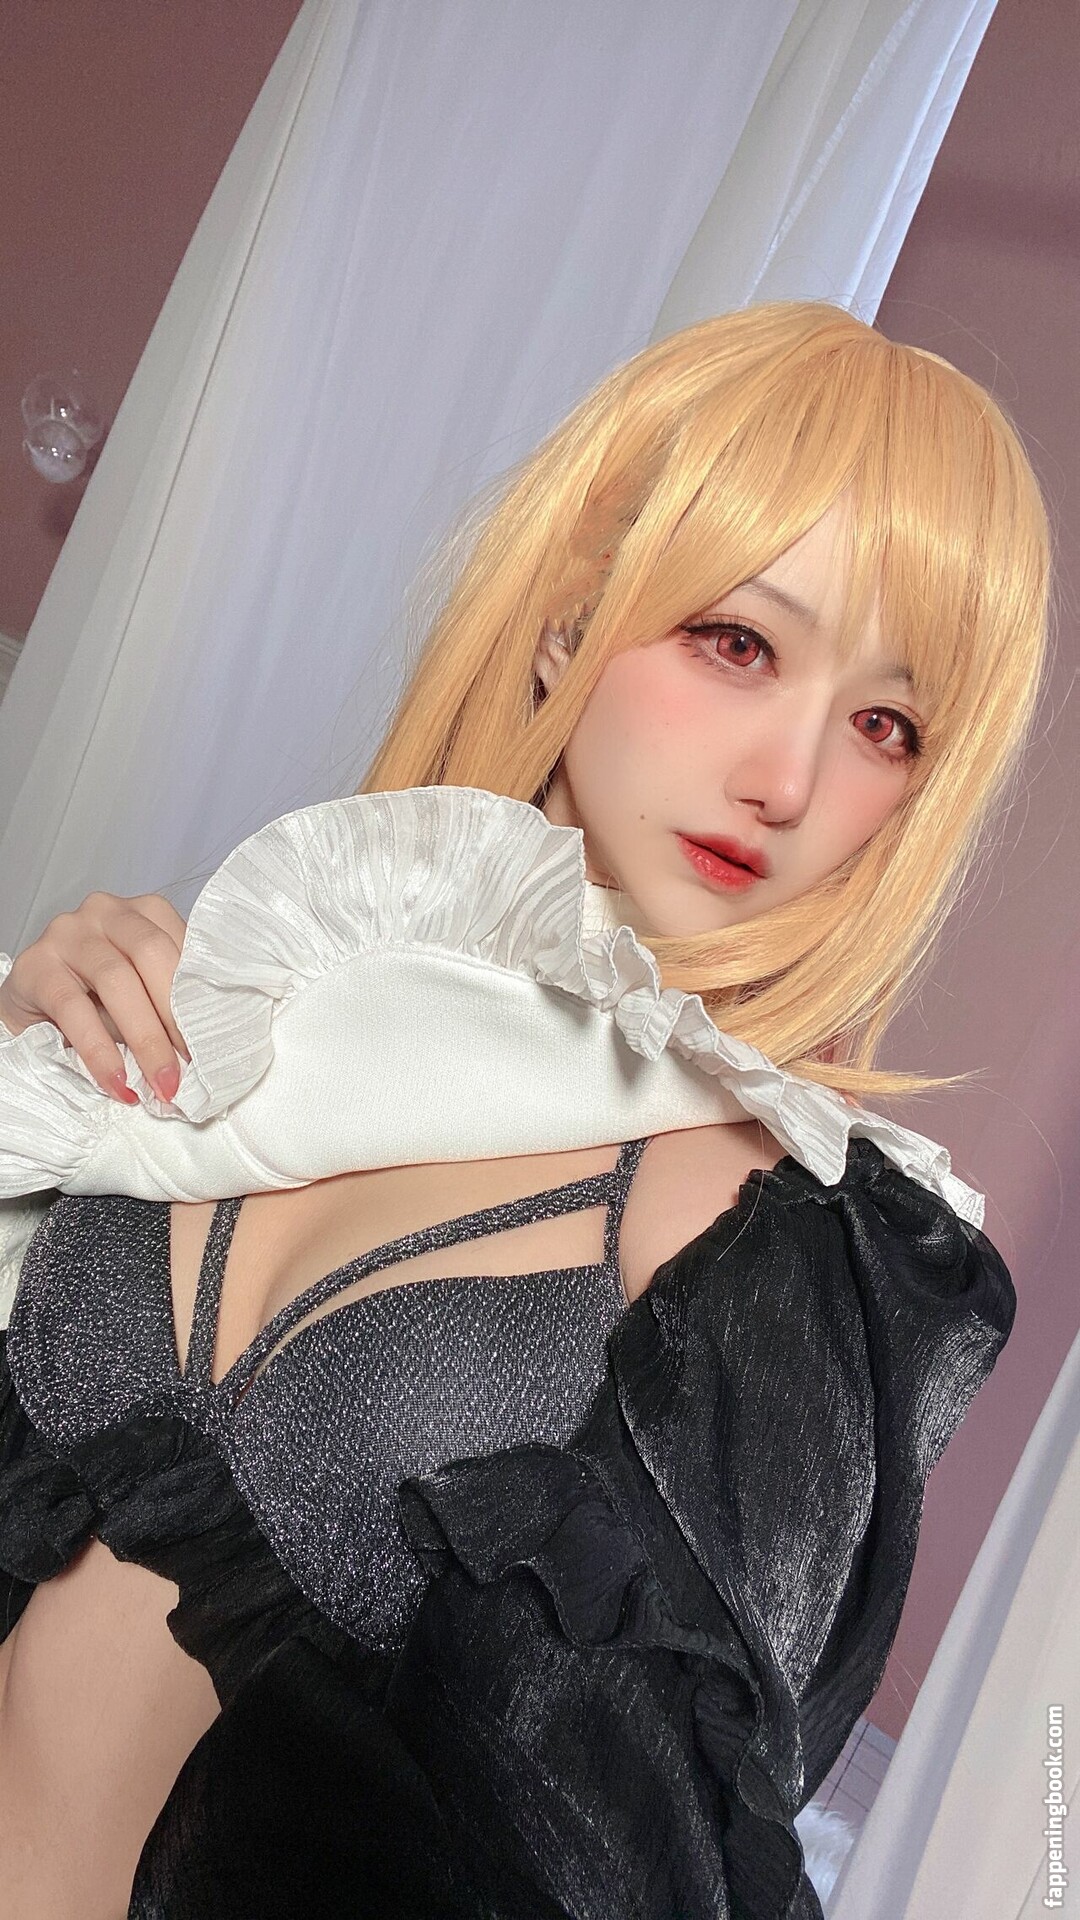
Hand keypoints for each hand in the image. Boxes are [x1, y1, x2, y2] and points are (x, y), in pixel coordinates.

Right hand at [0, 893, 189, 1104]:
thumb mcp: (141, 992)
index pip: (184, 945)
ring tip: (161, 1082)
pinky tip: (116, 1079)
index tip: (215, 1042)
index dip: (203, 996)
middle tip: (192, 1067)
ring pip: (116, 980)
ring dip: (145, 1039)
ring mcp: (67, 933)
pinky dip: (99, 1050)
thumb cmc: (94, 997)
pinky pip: (73, 1009)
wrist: (29, 1003)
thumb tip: (207, 1048)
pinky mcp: (35, 965)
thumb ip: (170, 1003)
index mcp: (144, 913)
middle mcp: (106, 911)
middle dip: (176, 1016)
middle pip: (152, 954)